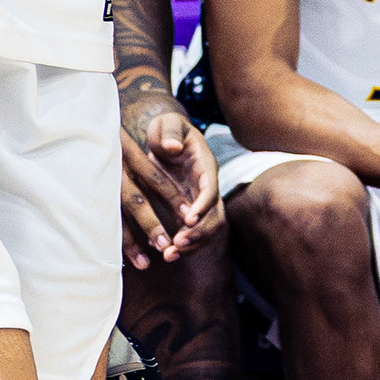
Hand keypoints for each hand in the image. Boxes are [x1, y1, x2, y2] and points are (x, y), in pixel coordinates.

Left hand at [120, 83, 219, 264]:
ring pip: (207, 228)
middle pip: (215, 215)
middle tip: (177, 246)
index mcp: (205, 166)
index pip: (210, 189)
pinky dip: (183, 244)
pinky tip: (165, 251)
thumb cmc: (167, 129)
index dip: (202, 205)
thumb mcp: (168, 124)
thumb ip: (170, 132)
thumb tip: (172, 146)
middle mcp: (207, 186)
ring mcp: (200, 200)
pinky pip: (193, 231)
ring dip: (192, 244)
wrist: (167, 137)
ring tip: (169, 256)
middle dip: (199, 233)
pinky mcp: (189, 209)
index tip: (188, 219)